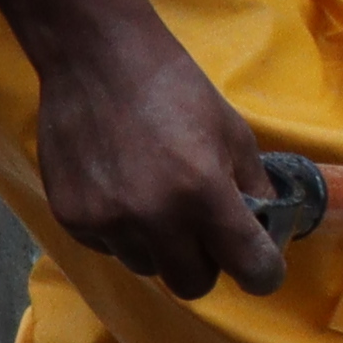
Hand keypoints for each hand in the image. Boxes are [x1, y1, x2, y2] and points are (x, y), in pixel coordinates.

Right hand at [0, 0, 284, 299]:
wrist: (96, 57)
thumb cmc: (174, 88)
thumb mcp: (233, 132)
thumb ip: (254, 189)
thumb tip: (270, 232)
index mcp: (204, 195)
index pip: (252, 270)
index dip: (263, 271)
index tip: (259, 264)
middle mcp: (155, 218)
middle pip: (194, 285)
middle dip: (205, 263)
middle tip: (202, 229)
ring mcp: (108, 222)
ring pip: (148, 267)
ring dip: (159, 247)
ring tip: (153, 198)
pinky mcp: (72, 218)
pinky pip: (109, 248)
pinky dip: (122, 231)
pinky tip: (120, 188)